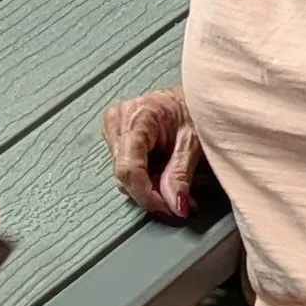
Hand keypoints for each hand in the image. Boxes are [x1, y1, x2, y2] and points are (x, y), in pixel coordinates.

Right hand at [102, 87, 202, 219]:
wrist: (188, 97)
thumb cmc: (192, 110)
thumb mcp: (193, 143)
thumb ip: (180, 175)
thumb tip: (175, 206)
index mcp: (137, 116)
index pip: (129, 168)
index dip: (147, 195)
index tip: (168, 208)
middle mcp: (118, 119)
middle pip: (124, 174)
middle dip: (150, 193)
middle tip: (178, 198)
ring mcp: (112, 127)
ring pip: (122, 175)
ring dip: (147, 187)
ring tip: (171, 179)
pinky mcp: (114, 135)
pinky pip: (123, 168)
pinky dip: (142, 177)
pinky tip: (159, 170)